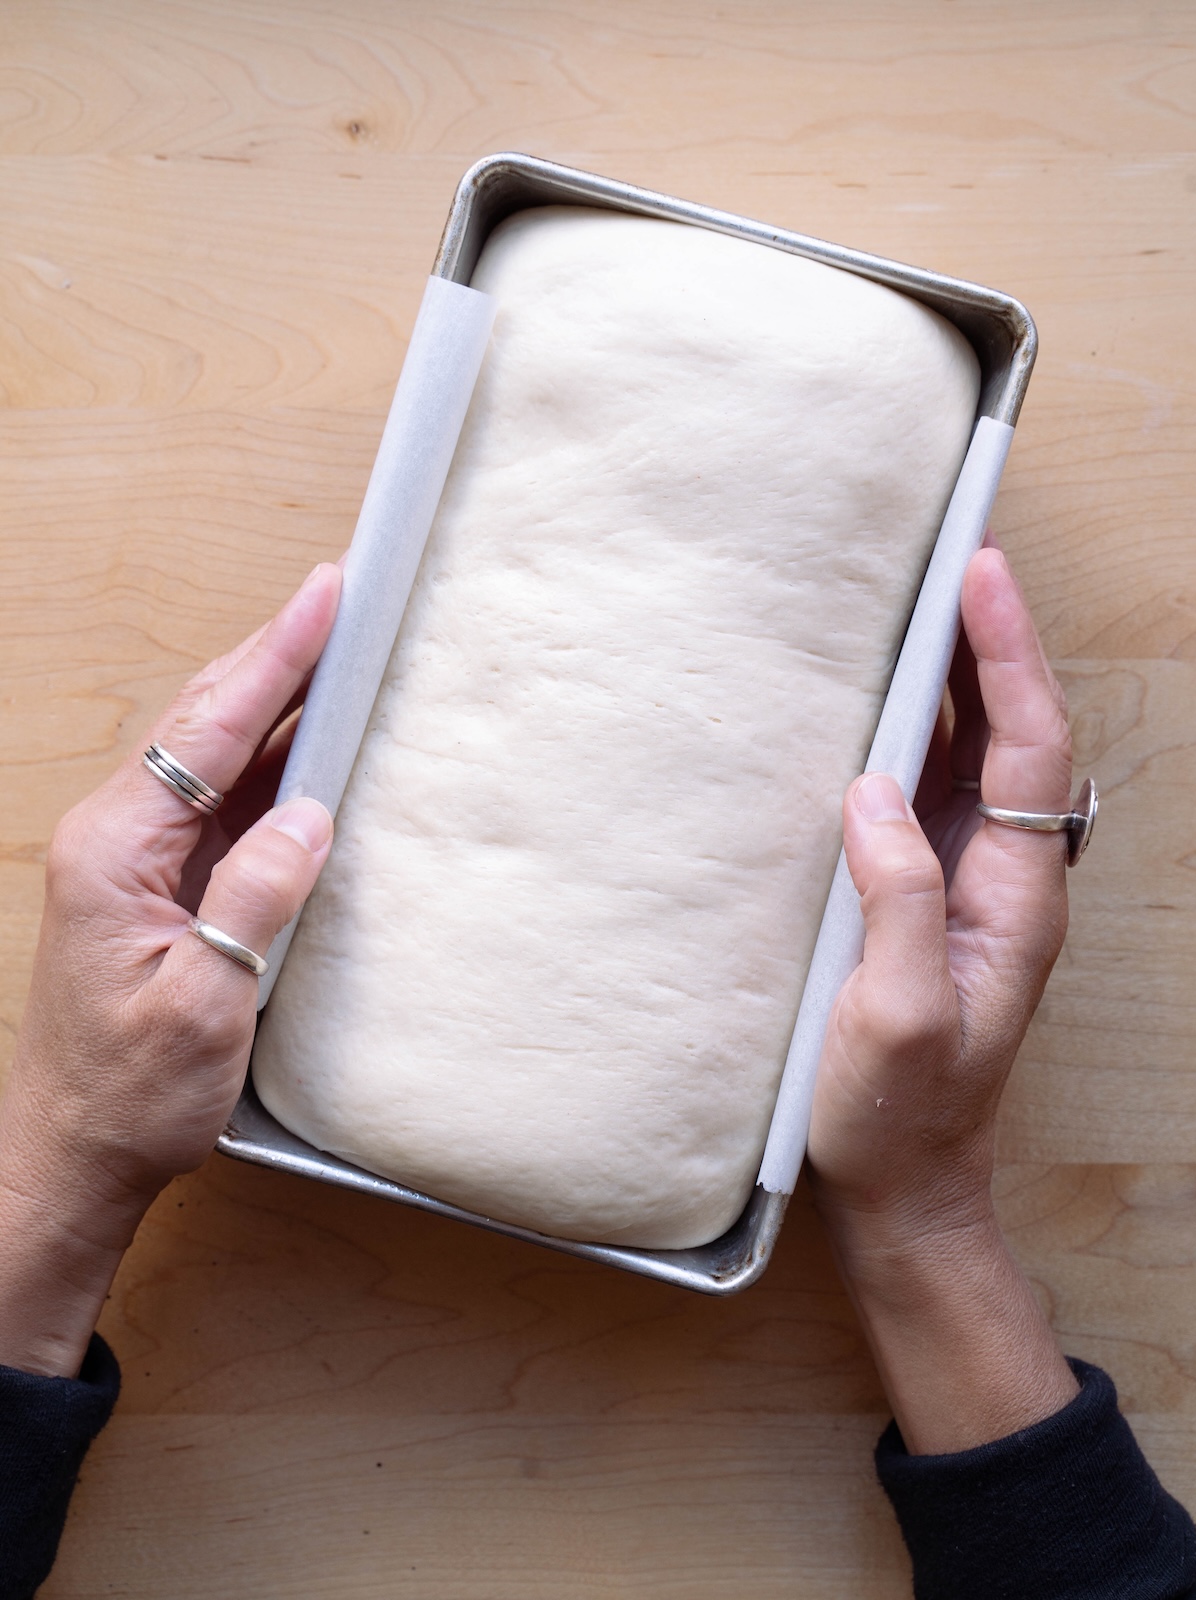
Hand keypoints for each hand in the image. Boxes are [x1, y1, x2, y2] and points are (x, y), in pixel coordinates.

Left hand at [0, 563, 340, 1375]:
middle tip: (342, 596)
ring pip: (218, 754)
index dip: (276, 657)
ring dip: (280, 702)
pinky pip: (226, 804)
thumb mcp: (198, 1004)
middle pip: (208, 719)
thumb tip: (310, 815)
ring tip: (342, 650)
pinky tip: (319, 748)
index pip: (209, 729)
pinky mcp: (166, 883)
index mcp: (116, 850)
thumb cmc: (124, 1096)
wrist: (76, 1155)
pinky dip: (277, 766)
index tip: (324, 597)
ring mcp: (142, 857)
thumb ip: (254, 897)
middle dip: (278, 653)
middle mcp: (120, 838)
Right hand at [806, 544, 1079, 1452]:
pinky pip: (932, 793)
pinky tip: (881, 705)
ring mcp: (966, 885)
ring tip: (923, 607)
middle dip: (996, 643)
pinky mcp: (925, 897)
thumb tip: (872, 793)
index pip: (1031, 751)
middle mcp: (1004, 879)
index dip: (1008, 658)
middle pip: (1019, 737)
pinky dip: (916, 734)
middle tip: (960, 560)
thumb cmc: (902, 1115)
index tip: (980, 578)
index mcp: (1015, 899)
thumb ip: (900, 901)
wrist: (905, 1185)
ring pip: (979, 758)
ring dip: (960, 681)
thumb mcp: (901, 1018)